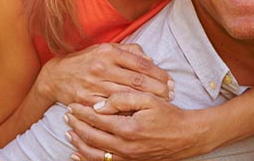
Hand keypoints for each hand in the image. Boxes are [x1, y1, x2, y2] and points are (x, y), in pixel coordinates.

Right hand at [39, 43, 173, 106]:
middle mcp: (101, 67)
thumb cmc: (88, 60)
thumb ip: (131, 51)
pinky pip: (111, 109)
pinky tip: (140, 112)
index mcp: (109, 52)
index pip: (142, 64)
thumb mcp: (107, 48)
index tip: (170, 81)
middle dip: (158, 89)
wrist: (56, 76)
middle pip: (137, 81)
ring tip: (161, 103)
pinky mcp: (86, 101)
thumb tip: (151, 60)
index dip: (160, 74)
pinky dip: (127, 111)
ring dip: (146, 101)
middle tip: (171, 94)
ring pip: (127, 96)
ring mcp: (93, 85)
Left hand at [65, 92, 208, 160]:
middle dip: (76, 126)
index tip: (72, 105)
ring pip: (93, 153)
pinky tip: (77, 154)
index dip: (82, 112)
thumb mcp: (150, 100)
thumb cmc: (170, 115)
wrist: (187, 136)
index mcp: (128, 128)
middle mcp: (125, 146)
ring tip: (68, 133)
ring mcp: (127, 157)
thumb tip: (100, 105)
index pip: (97, 120)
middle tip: (66, 116)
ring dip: (78, 143)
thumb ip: (124, 99)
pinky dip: (86, 159)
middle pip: (91, 137)